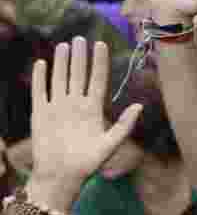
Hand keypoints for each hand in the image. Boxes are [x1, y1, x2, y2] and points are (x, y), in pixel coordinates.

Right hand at [29, 39, 141, 209]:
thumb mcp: (110, 144)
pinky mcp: (41, 114)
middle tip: (81, 38)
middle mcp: (76, 105)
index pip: (97, 80)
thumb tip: (139, 106)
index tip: (102, 45)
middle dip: (80, 57)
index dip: (100, 63)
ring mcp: (58, 107)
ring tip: (65, 45)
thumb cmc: (88, 163)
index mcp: (93, 109)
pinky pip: (40, 91)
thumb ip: (124, 125)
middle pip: (78, 75)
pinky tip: (42, 63)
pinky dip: (40, 78)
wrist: (61, 176)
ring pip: (60, 79)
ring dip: (62, 62)